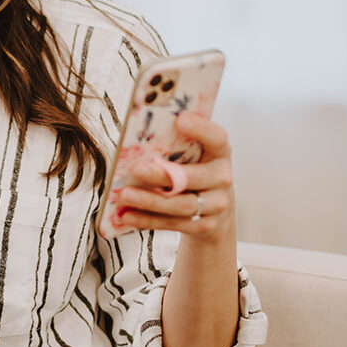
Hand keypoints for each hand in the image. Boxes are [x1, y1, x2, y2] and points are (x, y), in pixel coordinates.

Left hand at [110, 112, 234, 243]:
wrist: (214, 208)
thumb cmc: (194, 170)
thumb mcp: (194, 154)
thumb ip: (177, 144)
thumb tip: (135, 136)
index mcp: (219, 152)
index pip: (217, 138)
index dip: (201, 129)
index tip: (180, 120)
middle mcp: (222, 177)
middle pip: (192, 177)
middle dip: (162, 174)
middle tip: (135, 169)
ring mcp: (217, 204)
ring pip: (181, 204)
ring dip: (150, 201)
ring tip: (124, 195)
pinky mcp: (206, 226)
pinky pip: (174, 224)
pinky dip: (148, 220)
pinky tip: (127, 214)